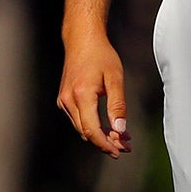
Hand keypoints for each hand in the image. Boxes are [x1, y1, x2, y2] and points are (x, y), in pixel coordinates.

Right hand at [58, 31, 129, 155]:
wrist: (82, 40)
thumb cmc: (101, 56)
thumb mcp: (115, 78)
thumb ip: (117, 105)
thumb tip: (120, 130)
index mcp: (81, 95)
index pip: (92, 130)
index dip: (106, 144)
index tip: (120, 151)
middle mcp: (68, 100)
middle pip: (86, 132)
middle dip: (106, 142)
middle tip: (126, 146)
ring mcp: (63, 100)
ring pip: (82, 128)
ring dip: (100, 136)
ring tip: (121, 138)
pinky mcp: (64, 99)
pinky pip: (78, 120)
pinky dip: (92, 126)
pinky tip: (108, 127)